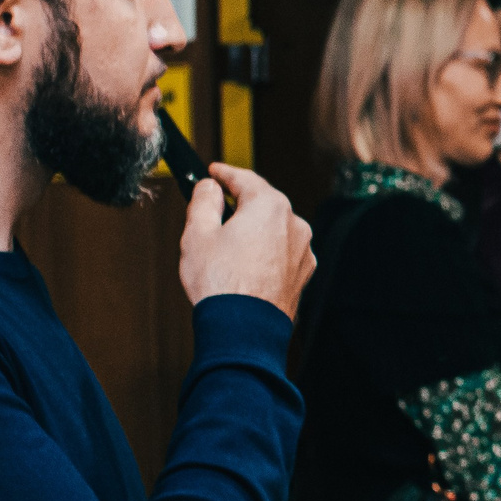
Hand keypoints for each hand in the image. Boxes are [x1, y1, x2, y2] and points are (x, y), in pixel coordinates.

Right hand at [180, 164, 314, 316]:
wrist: (245, 329)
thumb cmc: (220, 283)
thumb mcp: (197, 234)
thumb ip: (203, 201)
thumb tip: (210, 187)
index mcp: (270, 206)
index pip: (245, 179)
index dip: (225, 173)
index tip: (213, 172)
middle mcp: (294, 224)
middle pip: (263, 202)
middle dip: (240, 202)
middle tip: (216, 205)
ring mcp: (303, 250)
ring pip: (274, 228)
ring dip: (254, 228)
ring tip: (227, 243)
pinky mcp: (302, 273)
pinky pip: (282, 252)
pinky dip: (265, 251)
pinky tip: (246, 264)